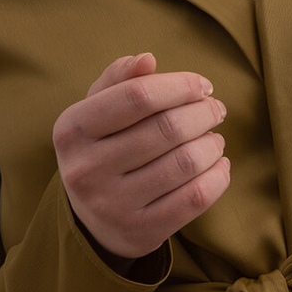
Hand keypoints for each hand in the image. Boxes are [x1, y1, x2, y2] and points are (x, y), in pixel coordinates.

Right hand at [53, 52, 230, 260]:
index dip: (179, 85)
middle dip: (203, 113)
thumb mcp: (96, 111)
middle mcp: (86, 169)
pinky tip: (219, 165)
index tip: (203, 85)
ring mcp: (112, 205)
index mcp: (72, 130)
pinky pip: (195, 198)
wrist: (92, 221)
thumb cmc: (103, 149)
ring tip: (215, 138)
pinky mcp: (140, 232)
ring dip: (212, 144)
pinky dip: (218, 176)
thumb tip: (147, 60)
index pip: (137, 96)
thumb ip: (120, 79)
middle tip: (216, 109)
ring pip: (185, 163)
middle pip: (167, 128)